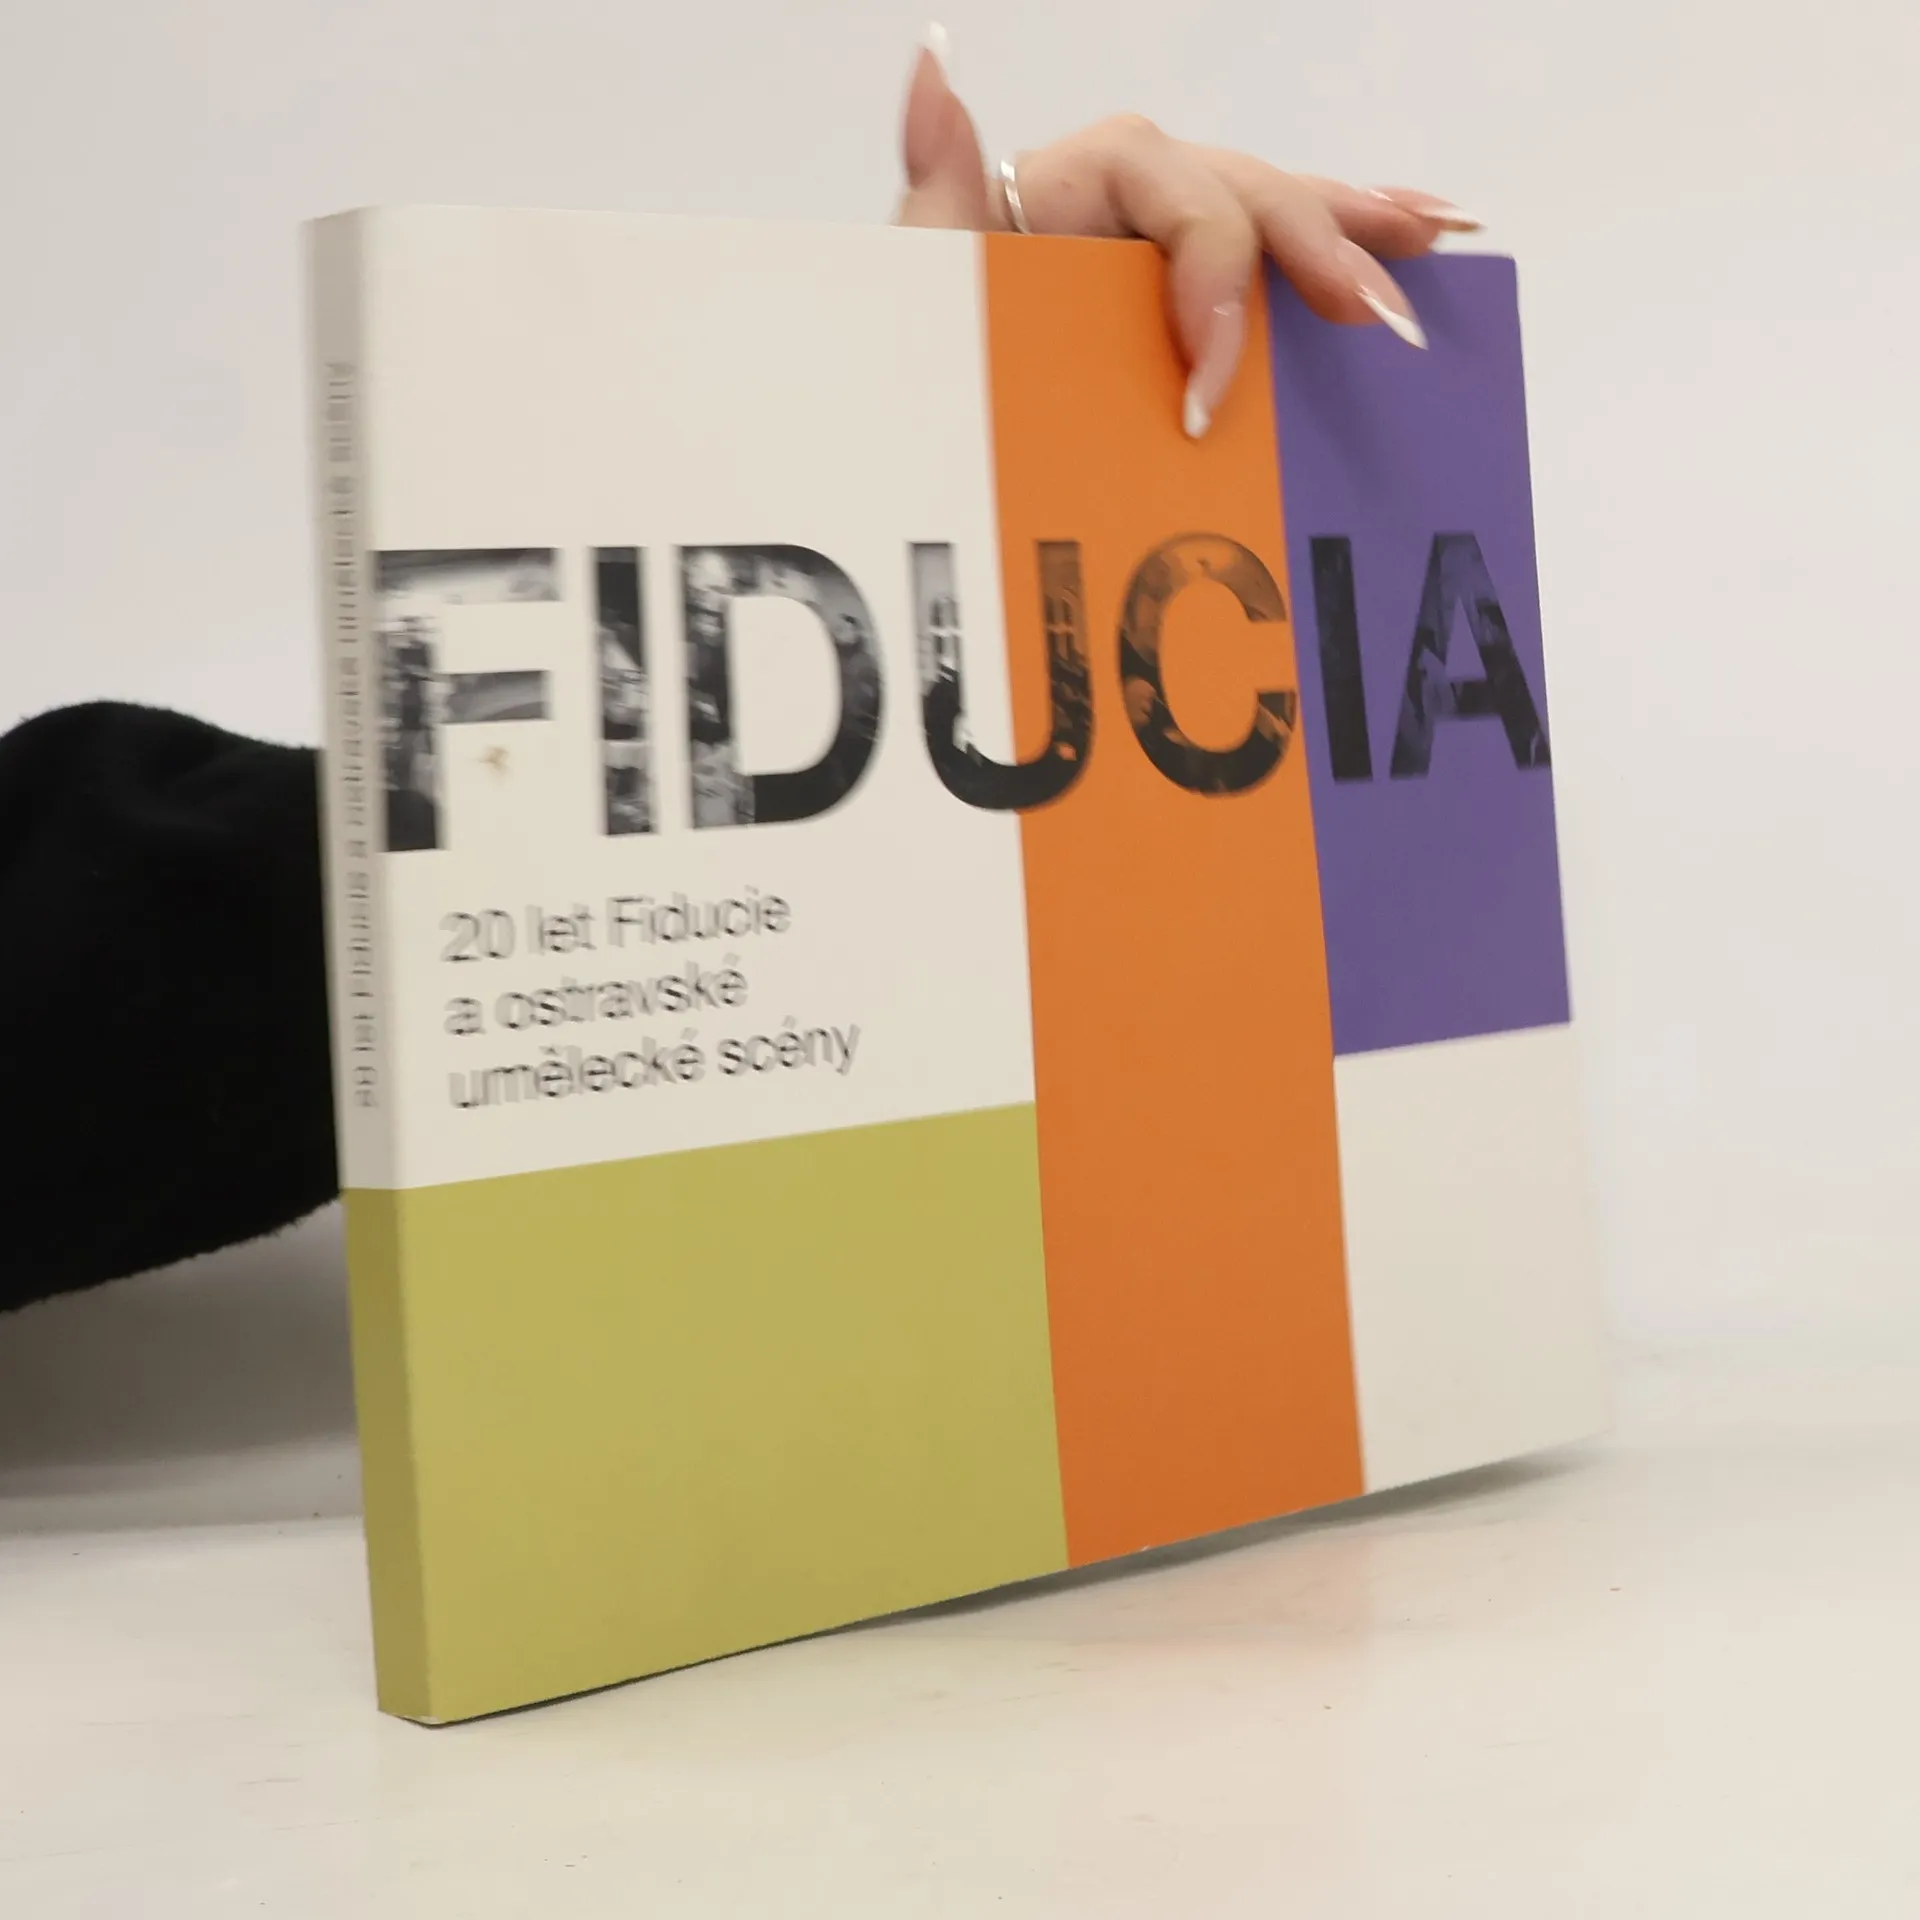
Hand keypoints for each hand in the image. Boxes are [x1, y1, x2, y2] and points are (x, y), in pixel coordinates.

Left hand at [892, 27, 1479, 437]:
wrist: (936, 428)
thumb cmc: (927, 354)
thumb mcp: (922, 275)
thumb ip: (940, 183)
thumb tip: (934, 72)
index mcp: (1071, 187)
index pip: (1170, 183)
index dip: (1210, 265)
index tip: (1213, 370)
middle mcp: (1130, 205)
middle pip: (1246, 190)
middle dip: (1318, 245)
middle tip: (1370, 316)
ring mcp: (1167, 252)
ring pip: (1277, 215)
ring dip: (1361, 226)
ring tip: (1436, 241)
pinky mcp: (1191, 302)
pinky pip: (1281, 266)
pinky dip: (1354, 249)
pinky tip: (1428, 242)